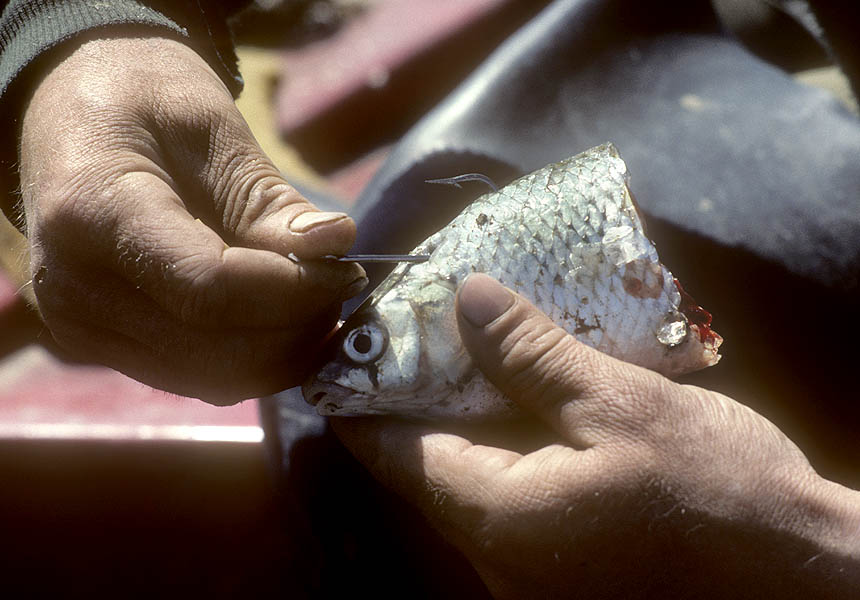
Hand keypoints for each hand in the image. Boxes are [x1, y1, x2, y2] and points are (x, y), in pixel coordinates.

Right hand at [19, 35, 364, 402]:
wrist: (68, 115)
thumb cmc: (141, 103)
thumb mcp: (210, 128)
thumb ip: (268, 200)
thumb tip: (337, 245)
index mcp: (92, 214)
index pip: (208, 288)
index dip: (293, 292)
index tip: (346, 272)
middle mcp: (73, 287)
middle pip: (212, 350)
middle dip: (295, 329)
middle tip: (339, 287)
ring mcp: (79, 326)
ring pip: (207, 379)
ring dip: (279, 353)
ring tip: (315, 302)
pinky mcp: (98, 345)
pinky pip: (192, 378)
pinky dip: (249, 360)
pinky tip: (279, 319)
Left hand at [334, 274, 859, 598]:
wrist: (802, 575)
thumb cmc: (718, 493)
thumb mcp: (619, 405)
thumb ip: (531, 355)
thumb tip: (464, 298)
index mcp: (496, 519)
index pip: (392, 455)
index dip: (361, 402)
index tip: (347, 356)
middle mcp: (498, 560)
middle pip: (427, 470)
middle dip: (419, 402)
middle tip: (422, 335)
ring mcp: (531, 573)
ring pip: (471, 486)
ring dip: (468, 422)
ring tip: (475, 354)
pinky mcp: (566, 570)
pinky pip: (513, 504)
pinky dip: (508, 451)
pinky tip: (530, 404)